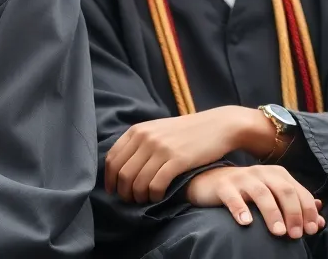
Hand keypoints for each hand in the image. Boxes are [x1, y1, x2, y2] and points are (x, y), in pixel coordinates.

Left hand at [106, 107, 260, 201]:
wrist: (218, 125)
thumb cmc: (187, 131)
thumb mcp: (158, 130)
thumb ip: (140, 142)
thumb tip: (122, 165)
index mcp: (138, 130)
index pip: (112, 158)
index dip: (109, 178)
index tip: (113, 191)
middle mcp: (146, 138)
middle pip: (123, 173)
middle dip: (123, 191)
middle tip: (129, 200)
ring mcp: (161, 148)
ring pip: (138, 181)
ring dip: (138, 196)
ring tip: (144, 201)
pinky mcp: (177, 160)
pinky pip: (156, 184)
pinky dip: (154, 196)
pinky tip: (158, 198)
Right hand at [186, 165, 323, 239]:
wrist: (210, 181)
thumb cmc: (247, 192)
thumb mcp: (273, 195)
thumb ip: (296, 205)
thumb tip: (320, 219)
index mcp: (277, 174)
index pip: (299, 191)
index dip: (307, 211)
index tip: (310, 230)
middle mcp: (261, 173)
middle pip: (284, 190)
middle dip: (293, 213)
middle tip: (295, 235)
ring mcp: (241, 178)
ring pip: (262, 193)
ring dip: (272, 213)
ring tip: (278, 232)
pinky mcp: (223, 186)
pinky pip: (233, 197)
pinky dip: (240, 210)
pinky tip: (246, 223)